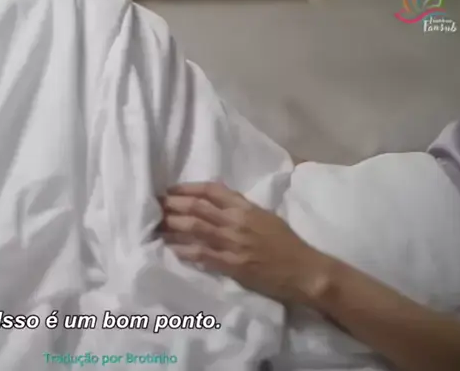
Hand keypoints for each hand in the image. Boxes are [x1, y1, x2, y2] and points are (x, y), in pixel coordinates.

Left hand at [159, 182, 334, 305]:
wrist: (304, 270)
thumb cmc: (286, 243)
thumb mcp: (264, 216)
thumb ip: (240, 207)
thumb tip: (216, 198)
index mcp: (245, 207)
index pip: (211, 190)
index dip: (187, 188)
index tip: (170, 190)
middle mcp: (237, 221)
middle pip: (197, 207)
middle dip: (173, 204)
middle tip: (154, 205)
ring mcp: (233, 242)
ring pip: (196, 228)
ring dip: (173, 225)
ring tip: (156, 224)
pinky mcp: (232, 264)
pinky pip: (202, 254)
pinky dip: (184, 250)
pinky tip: (170, 248)